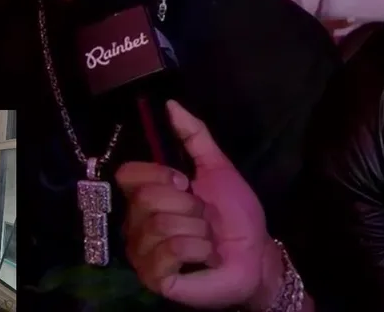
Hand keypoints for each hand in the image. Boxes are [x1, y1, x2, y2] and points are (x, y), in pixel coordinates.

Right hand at [116, 101, 276, 309]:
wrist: (255, 254)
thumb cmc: (235, 215)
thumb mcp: (217, 167)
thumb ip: (194, 135)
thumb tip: (170, 104)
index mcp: (146, 198)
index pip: (128, 174)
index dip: (160, 174)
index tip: (186, 183)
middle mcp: (136, 225)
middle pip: (146, 198)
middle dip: (188, 205)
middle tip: (203, 217)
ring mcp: (142, 254)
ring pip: (160, 225)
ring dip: (198, 230)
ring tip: (207, 239)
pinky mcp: (155, 279)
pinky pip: (170, 252)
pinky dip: (198, 249)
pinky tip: (206, 256)